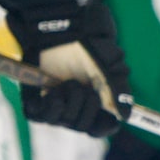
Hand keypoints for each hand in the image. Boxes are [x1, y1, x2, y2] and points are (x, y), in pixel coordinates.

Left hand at [9, 0, 131, 137]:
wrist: (55, 31)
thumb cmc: (83, 46)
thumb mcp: (108, 67)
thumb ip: (119, 91)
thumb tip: (125, 116)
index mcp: (93, 101)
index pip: (100, 128)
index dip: (104, 127)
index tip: (108, 119)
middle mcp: (73, 106)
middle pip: (83, 126)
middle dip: (87, 106)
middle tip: (83, 86)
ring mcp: (54, 104)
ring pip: (65, 122)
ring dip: (71, 102)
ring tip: (67, 83)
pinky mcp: (34, 100)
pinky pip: (41, 119)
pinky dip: (51, 108)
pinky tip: (54, 94)